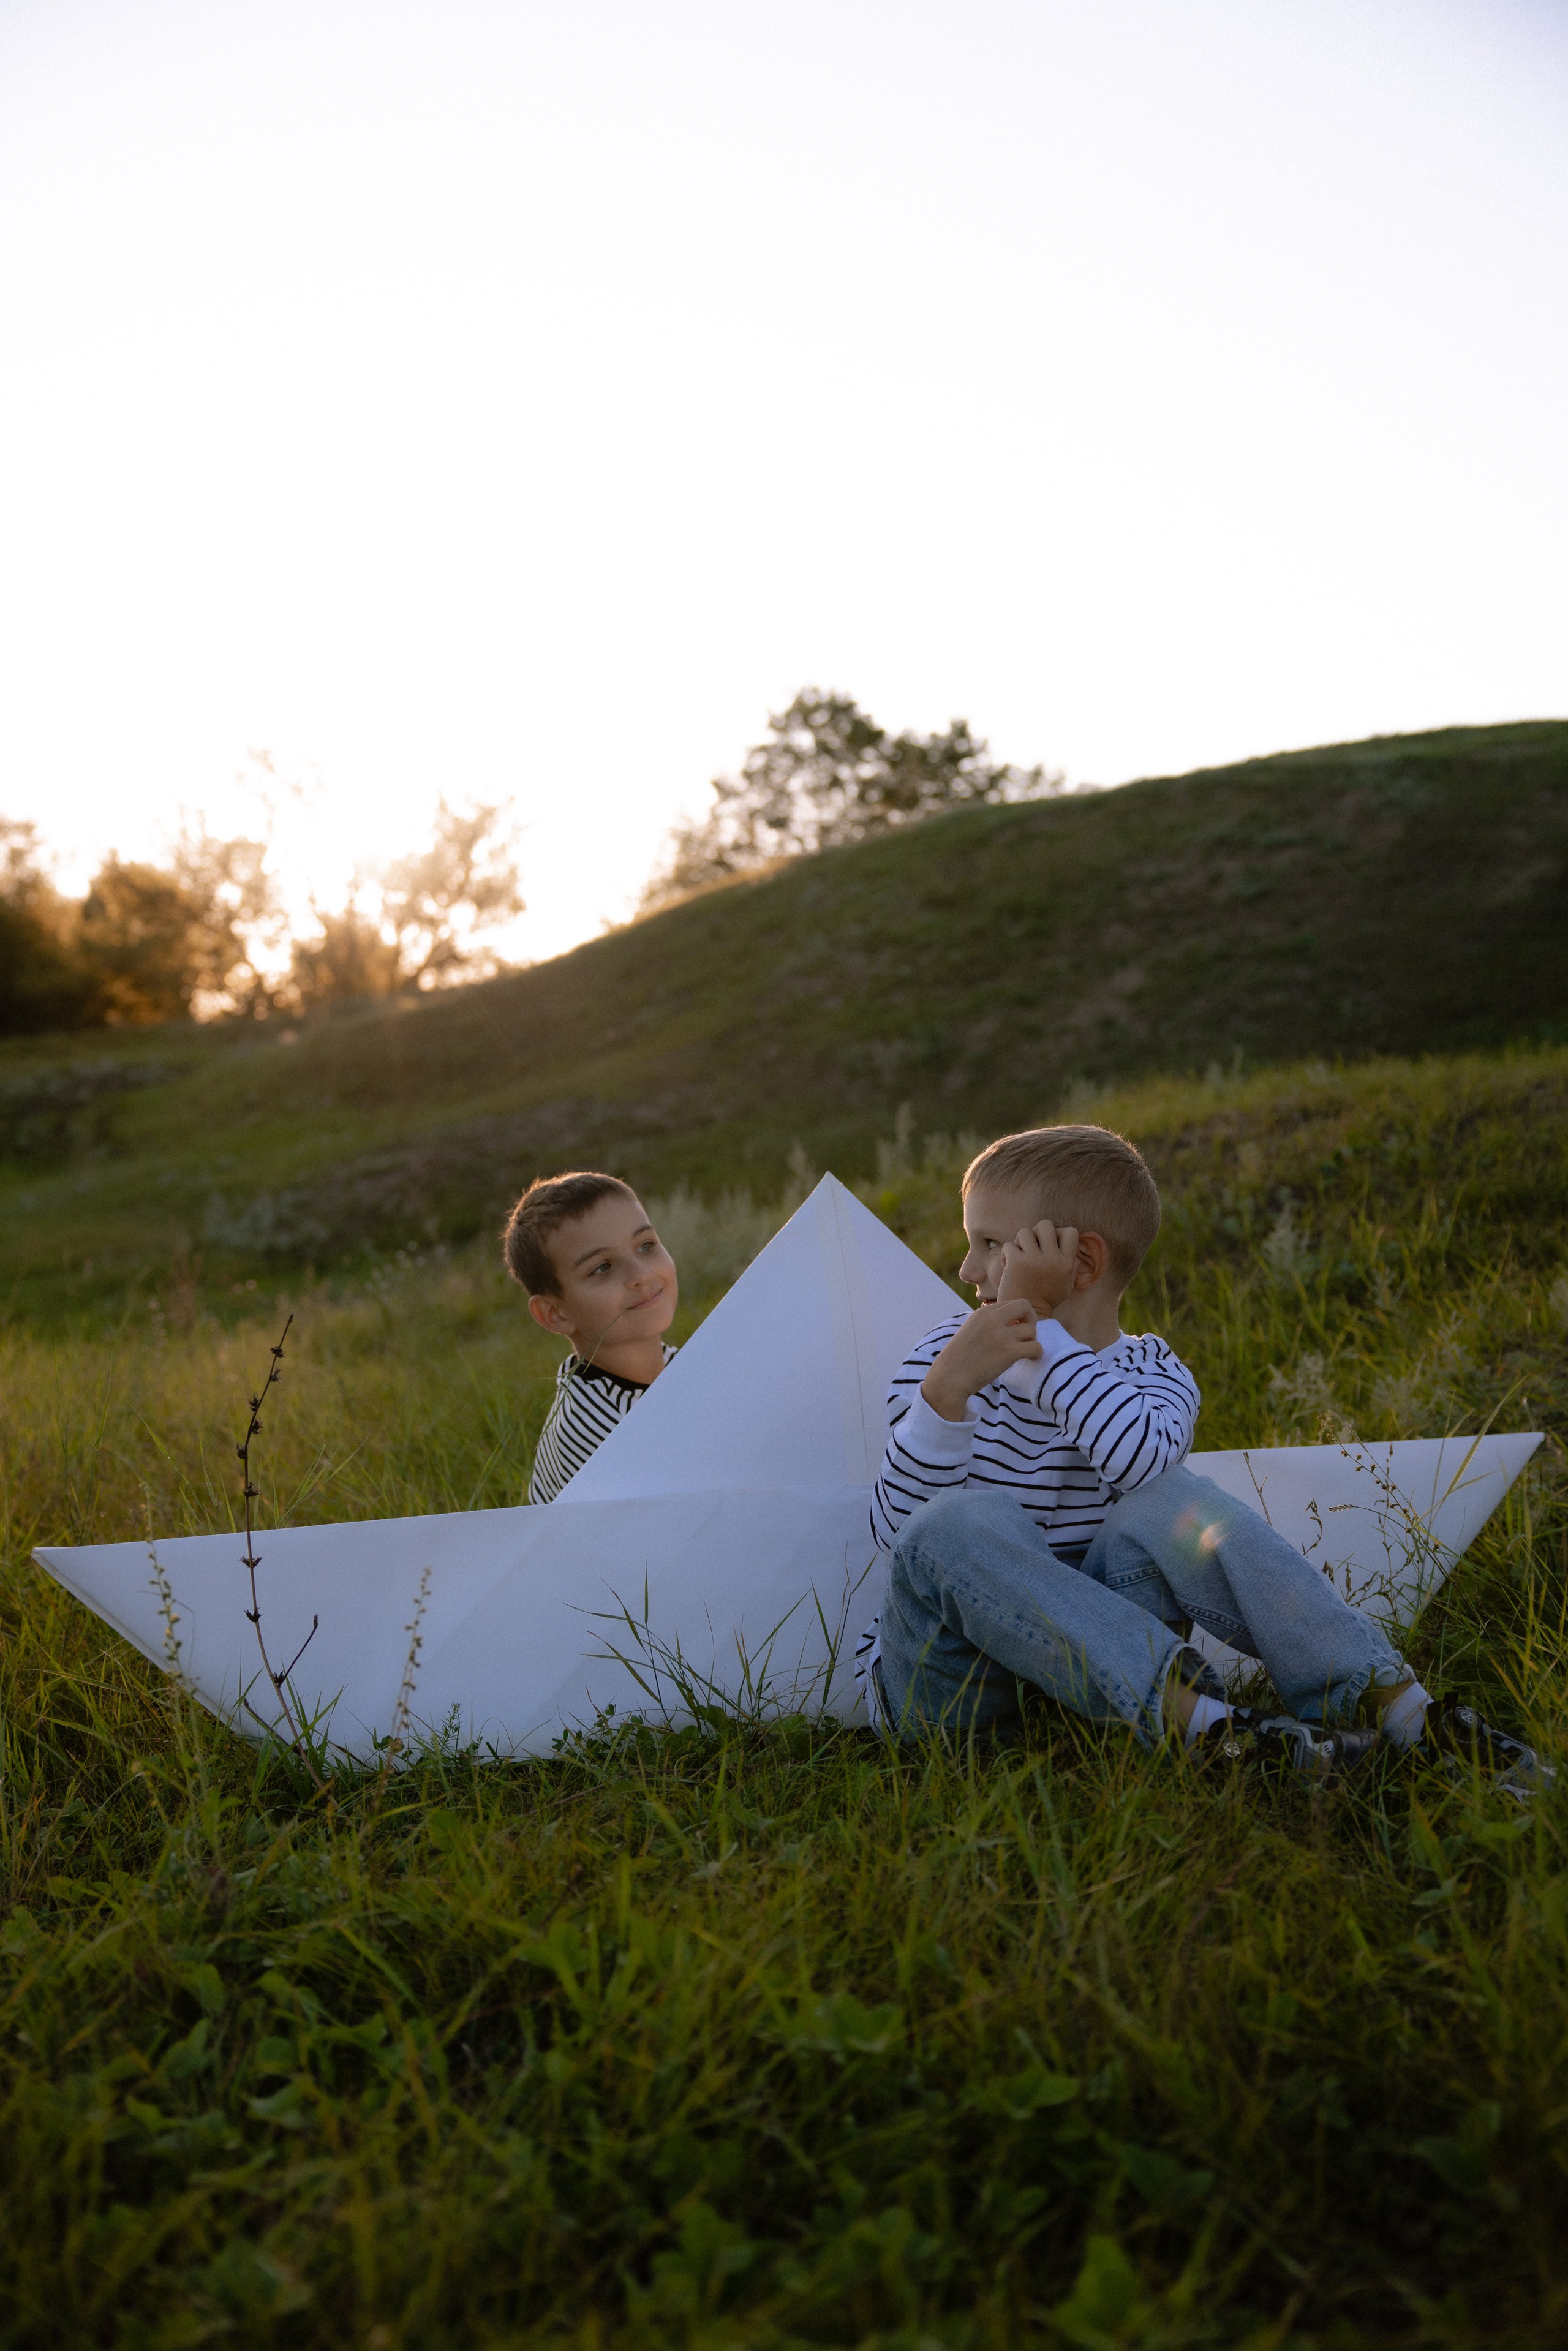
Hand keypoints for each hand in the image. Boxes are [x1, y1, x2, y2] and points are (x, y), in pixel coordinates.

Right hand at [921, 1299, 1042, 1421]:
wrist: (950, 1377)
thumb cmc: (959, 1357)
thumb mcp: (971, 1329)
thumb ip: (988, 1322)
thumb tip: (1011, 1322)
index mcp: (983, 1312)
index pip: (1011, 1304)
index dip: (1016, 1317)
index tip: (1012, 1330)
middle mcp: (993, 1319)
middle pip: (1025, 1306)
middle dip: (1030, 1319)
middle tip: (1025, 1335)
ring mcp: (1002, 1335)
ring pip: (1032, 1329)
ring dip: (1031, 1340)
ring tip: (1023, 1351)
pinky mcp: (1009, 1352)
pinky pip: (1035, 1346)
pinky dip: (1037, 1353)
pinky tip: (1030, 1359)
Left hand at [996, 1219, 1079, 1316]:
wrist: (1027, 1316)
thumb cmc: (1046, 1298)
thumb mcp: (1067, 1283)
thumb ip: (1071, 1263)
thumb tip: (1071, 1241)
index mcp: (1067, 1263)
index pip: (1070, 1231)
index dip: (1058, 1234)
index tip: (1049, 1246)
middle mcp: (1053, 1259)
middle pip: (1045, 1224)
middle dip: (1036, 1233)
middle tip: (1031, 1248)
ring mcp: (1035, 1260)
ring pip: (1024, 1232)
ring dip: (1020, 1243)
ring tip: (1019, 1257)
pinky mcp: (1017, 1262)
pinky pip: (1009, 1245)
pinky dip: (1006, 1254)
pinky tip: (1008, 1266)